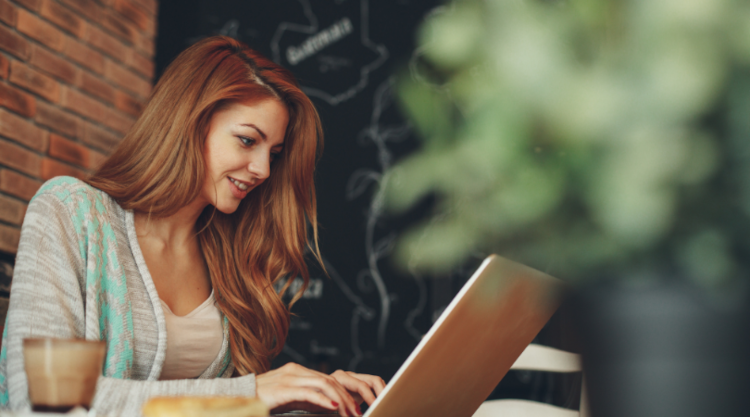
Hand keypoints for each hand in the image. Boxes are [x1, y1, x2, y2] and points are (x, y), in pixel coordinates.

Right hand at [256, 362, 382, 415]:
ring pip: (324, 384)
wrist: (237, 398)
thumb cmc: (262, 401)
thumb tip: (330, 406)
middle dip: (348, 397)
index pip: (328, 379)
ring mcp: (289, 378)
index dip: (345, 392)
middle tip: (359, 412)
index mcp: (298, 371)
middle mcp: (296, 371)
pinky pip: (308, 392)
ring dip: (340, 400)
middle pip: (330, 380)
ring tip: (350, 413)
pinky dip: (323, 400)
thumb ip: (307, 398)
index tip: (356, 406)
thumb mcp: (289, 398)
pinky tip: (333, 407)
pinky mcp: (283, 389)